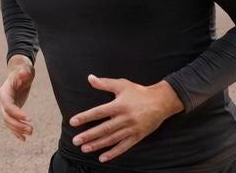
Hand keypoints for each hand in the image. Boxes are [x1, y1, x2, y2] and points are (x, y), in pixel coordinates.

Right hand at [0, 54, 34, 140]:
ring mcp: (5, 106)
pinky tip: (23, 139)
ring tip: (31, 132)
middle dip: (18, 124)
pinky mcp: (11, 110)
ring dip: (18, 129)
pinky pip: (11, 123)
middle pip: (7, 117)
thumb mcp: (26, 69)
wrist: (20, 71)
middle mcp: (3, 101)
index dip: (17, 113)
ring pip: (8, 122)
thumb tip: (24, 74)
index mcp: (5, 92)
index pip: (8, 106)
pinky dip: (16, 131)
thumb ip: (24, 72)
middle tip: (31, 129)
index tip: (28, 118)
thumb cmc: (24, 70)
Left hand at [69, 76, 183, 162]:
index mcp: (120, 105)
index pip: (99, 112)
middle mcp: (125, 118)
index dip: (85, 117)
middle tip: (76, 141)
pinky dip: (113, 153)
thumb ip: (105, 83)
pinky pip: (124, 146)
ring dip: (98, 144)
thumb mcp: (123, 85)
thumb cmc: (139, 92)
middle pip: (104, 128)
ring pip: (112, 139)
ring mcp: (132, 128)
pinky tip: (102, 157)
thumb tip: (89, 78)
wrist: (161, 101)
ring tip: (85, 148)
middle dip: (89, 135)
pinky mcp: (138, 136)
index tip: (73, 121)